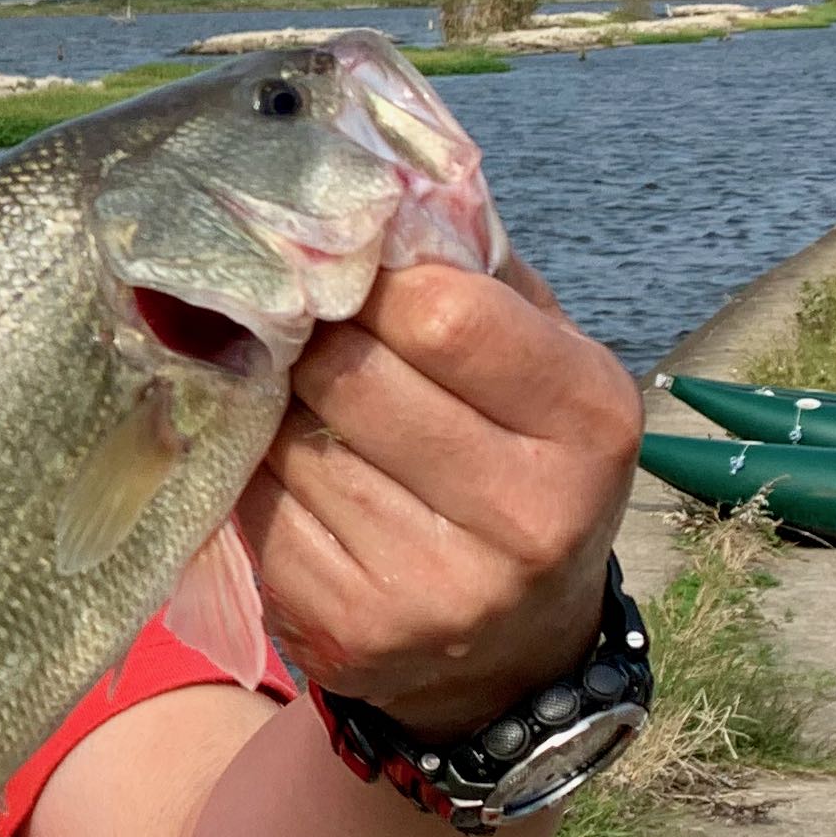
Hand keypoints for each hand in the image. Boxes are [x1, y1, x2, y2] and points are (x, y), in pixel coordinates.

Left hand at [235, 257, 642, 734]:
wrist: (511, 649)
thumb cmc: (515, 463)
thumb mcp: (540, 364)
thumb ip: (475, 274)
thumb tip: (371, 187)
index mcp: (588, 419)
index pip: (444, 312)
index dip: (371, 279)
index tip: (344, 272)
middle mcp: (528, 515)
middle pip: (350, 374)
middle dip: (307, 339)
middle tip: (293, 327)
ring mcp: (436, 586)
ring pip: (287, 441)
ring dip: (267, 408)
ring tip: (287, 398)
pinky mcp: (350, 630)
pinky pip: (253, 511)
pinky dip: (248, 476)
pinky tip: (274, 466)